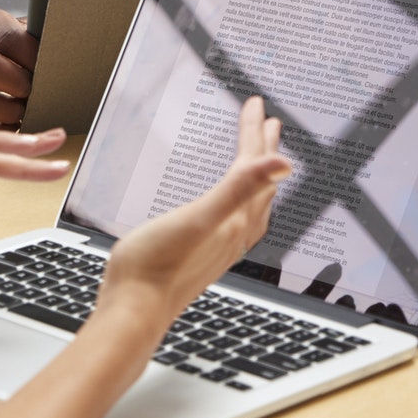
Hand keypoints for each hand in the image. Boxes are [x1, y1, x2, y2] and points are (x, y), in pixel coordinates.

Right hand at [0, 7, 38, 128]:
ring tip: (24, 113)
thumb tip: (70, 53)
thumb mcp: (8, 33)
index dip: (30, 56)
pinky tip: (9, 130)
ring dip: (6, 111)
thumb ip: (32, 40)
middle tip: (35, 94)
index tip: (48, 69)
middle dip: (16, 83)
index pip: (5, 37)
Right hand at [93, 96, 290, 330]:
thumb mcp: (198, 217)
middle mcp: (233, 232)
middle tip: (269, 122)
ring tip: (259, 159)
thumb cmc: (156, 267)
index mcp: (234, 218)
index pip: (251, 165)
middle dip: (262, 148)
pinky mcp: (204, 257)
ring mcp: (221, 247)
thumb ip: (239, 187)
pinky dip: (240, 203)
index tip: (257, 104)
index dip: (254, 131)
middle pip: (258, 182)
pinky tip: (229, 209)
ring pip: (251, 203)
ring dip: (256, 176)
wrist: (133, 313)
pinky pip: (235, 220)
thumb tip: (285, 164)